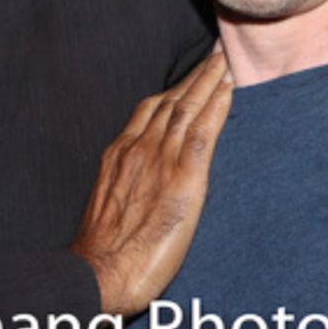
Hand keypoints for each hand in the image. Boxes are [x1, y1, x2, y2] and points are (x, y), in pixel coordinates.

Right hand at [70, 49, 233, 314]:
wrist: (99, 271)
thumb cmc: (102, 251)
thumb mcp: (106, 204)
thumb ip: (124, 184)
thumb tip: (137, 183)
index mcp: (119, 154)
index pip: (150, 110)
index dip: (171, 91)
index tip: (186, 78)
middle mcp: (138, 148)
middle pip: (170, 101)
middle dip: (192, 77)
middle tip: (212, 57)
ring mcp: (160, 160)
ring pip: (188, 108)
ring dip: (208, 81)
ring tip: (223, 64)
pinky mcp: (183, 178)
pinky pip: (202, 131)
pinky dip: (216, 106)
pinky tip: (228, 89)